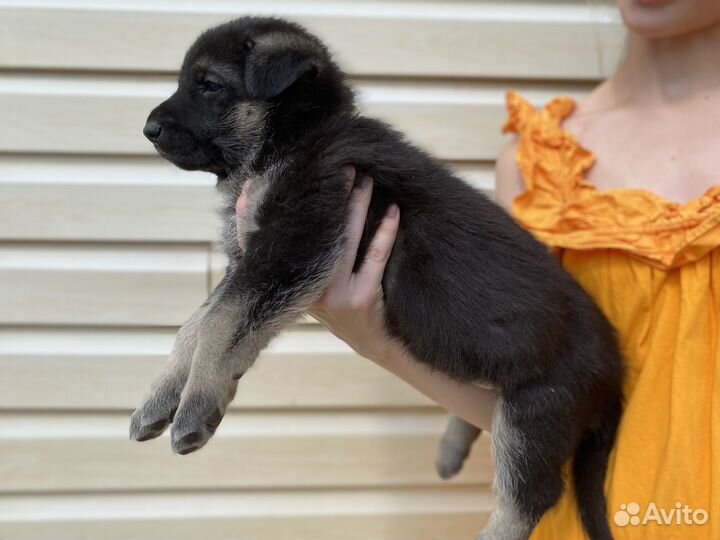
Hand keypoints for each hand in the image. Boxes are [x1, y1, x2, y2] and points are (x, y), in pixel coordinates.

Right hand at [235, 168, 400, 361]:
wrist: (370, 342)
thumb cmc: (339, 306)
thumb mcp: (309, 288)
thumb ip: (295, 258)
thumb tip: (284, 215)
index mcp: (287, 285)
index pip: (260, 246)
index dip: (248, 218)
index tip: (246, 186)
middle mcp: (306, 291)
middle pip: (315, 234)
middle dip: (327, 196)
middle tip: (337, 165)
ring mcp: (333, 296)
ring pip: (345, 240)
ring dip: (356, 205)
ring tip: (365, 179)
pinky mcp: (360, 299)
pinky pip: (374, 257)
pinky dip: (385, 231)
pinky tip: (392, 211)